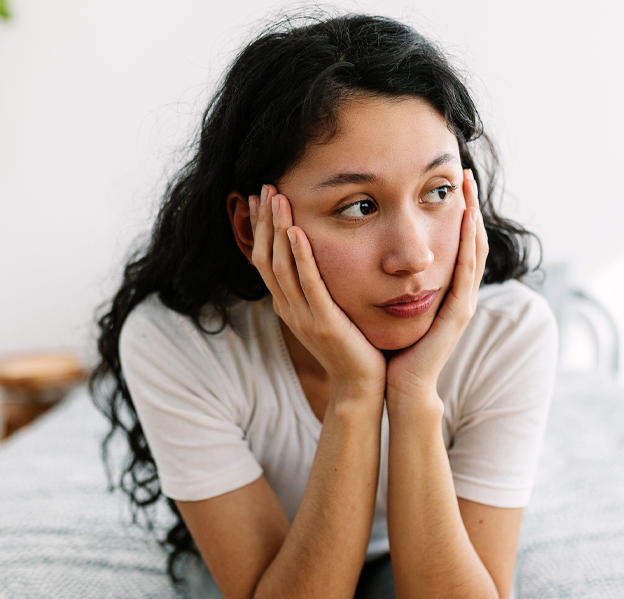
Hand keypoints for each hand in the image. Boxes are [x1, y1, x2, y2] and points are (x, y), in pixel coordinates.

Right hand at [249, 185, 386, 402]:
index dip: (261, 227)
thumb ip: (320, 287)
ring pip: (281, 267)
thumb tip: (319, 257)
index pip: (265, 259)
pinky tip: (298, 233)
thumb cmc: (353, 347)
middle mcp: (289, 309)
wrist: (362, 386)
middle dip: (265, 221)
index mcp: (289, 305)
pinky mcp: (323, 323)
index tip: (261, 197)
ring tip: (277, 198)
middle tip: (265, 187)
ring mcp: (304, 317)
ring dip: (278, 230)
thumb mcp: (330, 312)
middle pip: (266, 257)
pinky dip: (301, 258)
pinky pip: (308, 285)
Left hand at [385, 169, 489, 415]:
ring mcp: (462, 302)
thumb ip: (386, 280)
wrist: (396, 385)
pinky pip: (467, 271)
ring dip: (474, 215)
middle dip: (469, 205)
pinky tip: (467, 218)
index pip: (455, 242)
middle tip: (464, 174)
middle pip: (471, 239)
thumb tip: (367, 252)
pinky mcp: (458, 313)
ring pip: (474, 249)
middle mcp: (457, 292)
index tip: (449, 181)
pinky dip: (469, 243)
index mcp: (443, 289)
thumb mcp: (388, 303)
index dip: (455, 211)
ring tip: (468, 186)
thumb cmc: (389, 346)